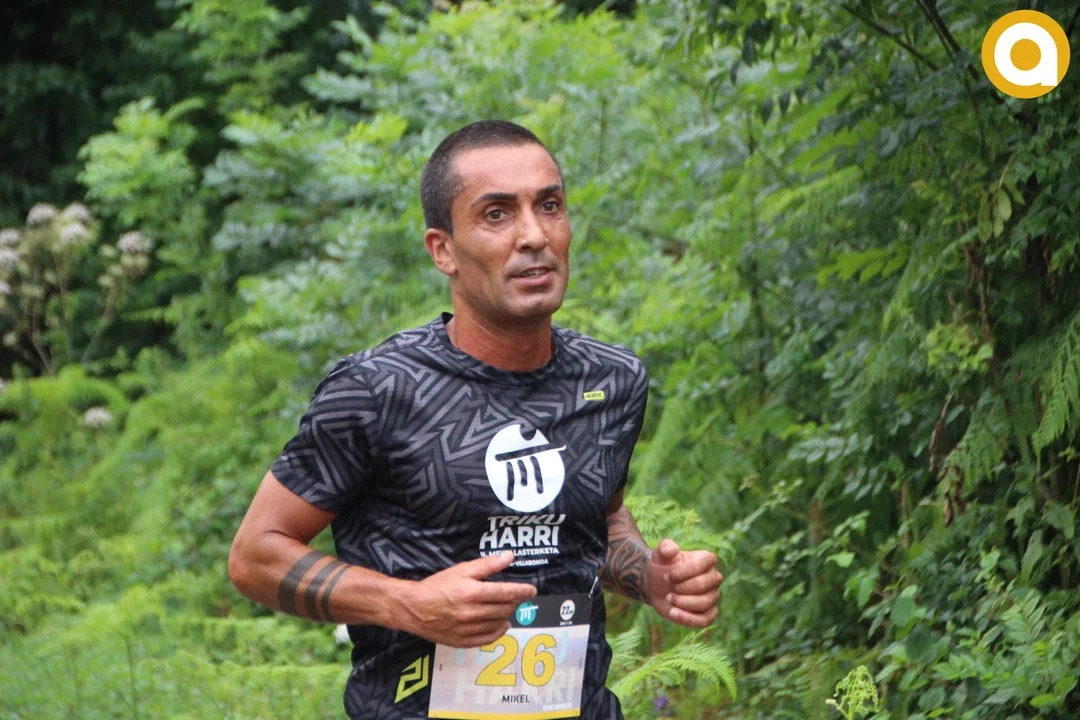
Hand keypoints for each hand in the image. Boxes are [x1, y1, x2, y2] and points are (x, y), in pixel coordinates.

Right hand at [396, 551, 536, 647]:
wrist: (414, 608)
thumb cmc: (438, 585)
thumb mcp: (462, 569)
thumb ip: (487, 564)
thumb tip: (510, 556)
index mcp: (473, 593)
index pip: (506, 593)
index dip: (522, 591)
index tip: (532, 590)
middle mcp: (472, 613)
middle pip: (504, 608)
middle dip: (514, 602)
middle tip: (517, 596)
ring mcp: (468, 630)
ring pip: (498, 624)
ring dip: (507, 615)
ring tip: (508, 608)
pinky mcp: (463, 641)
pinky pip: (488, 639)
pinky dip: (498, 632)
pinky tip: (501, 625)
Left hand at [644, 539, 722, 627]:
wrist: (657, 585)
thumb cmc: (662, 567)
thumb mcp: (659, 555)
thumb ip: (665, 548)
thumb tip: (672, 549)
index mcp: (706, 560)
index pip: (702, 565)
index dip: (683, 572)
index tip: (668, 576)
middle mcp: (713, 577)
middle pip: (704, 585)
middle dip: (682, 589)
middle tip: (668, 590)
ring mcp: (712, 596)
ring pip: (705, 603)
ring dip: (683, 603)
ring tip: (669, 599)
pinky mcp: (708, 613)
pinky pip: (706, 620)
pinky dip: (689, 619)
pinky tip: (673, 613)